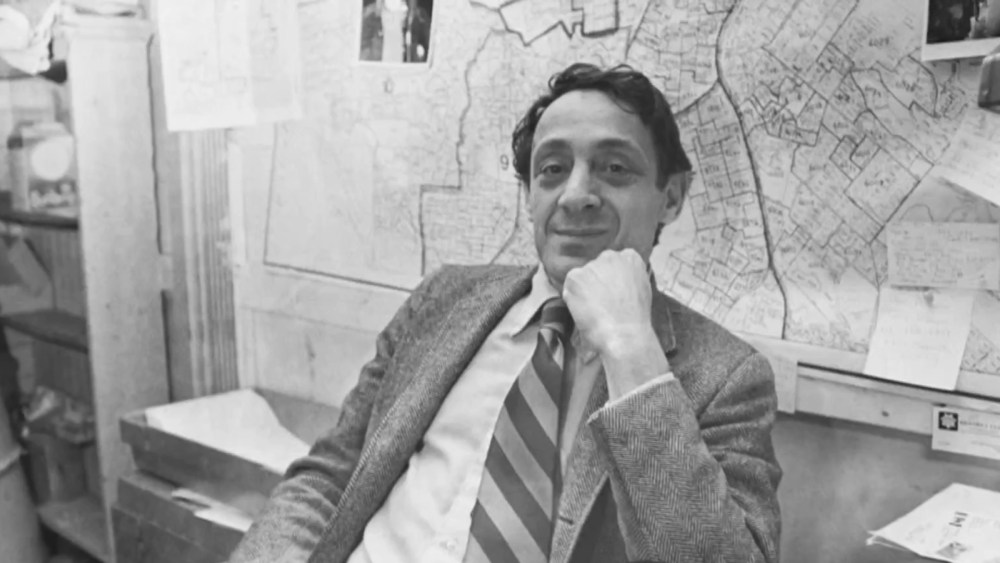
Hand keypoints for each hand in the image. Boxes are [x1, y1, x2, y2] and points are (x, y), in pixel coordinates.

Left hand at [562, 249, 669, 398]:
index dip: (611, 280)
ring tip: (595, 311)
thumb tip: (616, 282)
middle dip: (596, 283)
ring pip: (582, 278)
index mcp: (630, 258)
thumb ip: (628, 279)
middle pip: (596, 268)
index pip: (615, 262)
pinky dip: (573, 300)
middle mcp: (611, 256)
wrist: (624, 333)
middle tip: (601, 304)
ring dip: (584, 292)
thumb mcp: (642, 290)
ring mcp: (592, 266)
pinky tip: (585, 312)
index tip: (611, 293)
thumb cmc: (635, 320)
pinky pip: (569, 287)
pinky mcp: (576, 277)